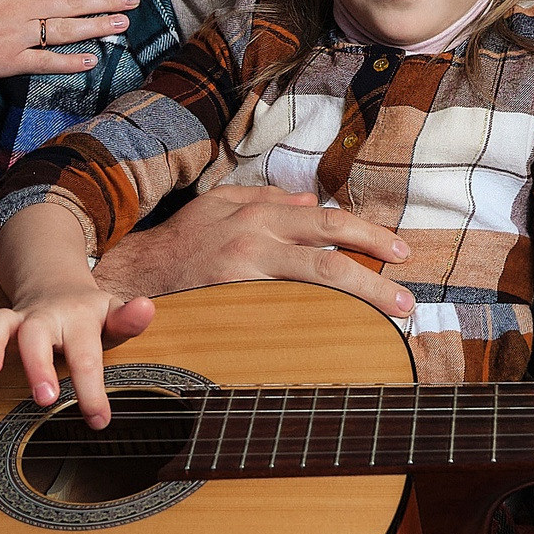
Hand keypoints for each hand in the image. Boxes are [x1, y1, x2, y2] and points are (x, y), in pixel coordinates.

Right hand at [0, 0, 138, 80]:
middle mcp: (19, 10)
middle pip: (70, 4)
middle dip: (104, 1)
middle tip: (133, 0)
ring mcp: (15, 38)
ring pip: (63, 32)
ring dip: (95, 28)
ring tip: (121, 24)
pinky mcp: (6, 63)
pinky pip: (43, 63)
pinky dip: (68, 62)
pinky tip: (91, 60)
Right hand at [0, 281, 154, 428]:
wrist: (56, 285)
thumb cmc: (87, 315)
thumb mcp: (112, 316)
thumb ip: (128, 319)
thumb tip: (147, 307)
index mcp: (76, 318)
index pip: (87, 354)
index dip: (92, 388)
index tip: (98, 420)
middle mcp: (42, 317)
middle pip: (36, 333)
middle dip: (37, 363)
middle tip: (43, 396)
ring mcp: (14, 321)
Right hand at [92, 184, 416, 319]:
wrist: (126, 276)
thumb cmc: (174, 247)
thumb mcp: (216, 209)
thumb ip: (263, 203)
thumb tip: (310, 204)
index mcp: (256, 211)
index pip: (325, 221)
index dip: (367, 234)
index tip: (397, 251)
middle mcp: (256, 230)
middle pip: (332, 240)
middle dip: (377, 258)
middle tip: (408, 285)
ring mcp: (247, 260)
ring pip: (321, 272)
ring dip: (366, 291)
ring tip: (397, 310)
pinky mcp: (235, 289)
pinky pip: (289, 302)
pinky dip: (325, 315)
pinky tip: (351, 330)